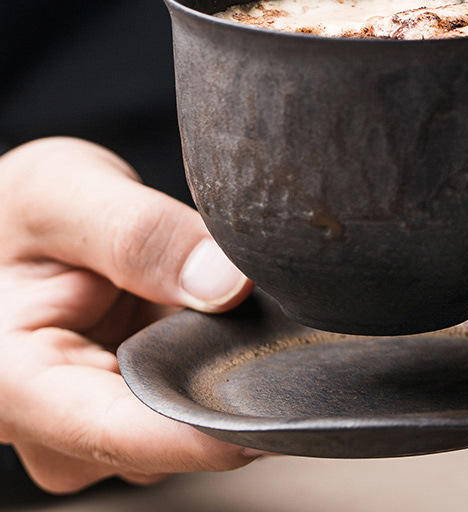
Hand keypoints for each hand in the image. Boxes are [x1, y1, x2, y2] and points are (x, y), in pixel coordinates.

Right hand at [0, 137, 261, 492]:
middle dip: (228, 386)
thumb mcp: (62, 195)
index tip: (274, 417)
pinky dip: (223, 359)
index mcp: (16, 384)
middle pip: (165, 435)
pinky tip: (231, 318)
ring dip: (227, 369)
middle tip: (278, 322)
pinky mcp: (136, 400)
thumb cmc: (17, 210)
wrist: (13, 223)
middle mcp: (57, 424)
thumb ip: (138, 234)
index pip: (120, 430)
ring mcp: (101, 417)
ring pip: (187, 420)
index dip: (203, 431)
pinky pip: (193, 395)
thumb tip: (227, 284)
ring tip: (239, 304)